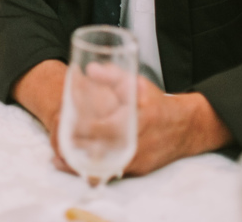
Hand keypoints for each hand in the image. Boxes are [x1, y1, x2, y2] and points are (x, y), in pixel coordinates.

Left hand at [49, 77, 232, 176]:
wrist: (185, 126)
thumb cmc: (155, 102)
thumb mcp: (137, 83)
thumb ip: (113, 75)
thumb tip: (89, 69)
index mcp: (137, 117)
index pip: (103, 127)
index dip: (81, 128)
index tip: (65, 123)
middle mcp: (137, 142)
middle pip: (99, 151)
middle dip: (75, 151)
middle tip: (56, 145)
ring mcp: (138, 158)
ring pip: (103, 167)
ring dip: (80, 164)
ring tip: (59, 159)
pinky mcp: (138, 169)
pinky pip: (112, 172)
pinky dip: (94, 170)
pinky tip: (77, 165)